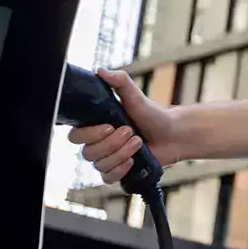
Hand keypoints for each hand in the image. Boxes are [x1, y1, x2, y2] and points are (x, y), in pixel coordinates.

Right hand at [66, 69, 184, 183]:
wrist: (171, 134)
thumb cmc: (151, 114)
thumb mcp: (135, 95)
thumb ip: (119, 82)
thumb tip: (100, 71)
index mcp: (95, 125)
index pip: (75, 136)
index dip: (91, 134)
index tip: (110, 125)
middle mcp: (97, 143)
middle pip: (88, 153)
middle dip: (111, 143)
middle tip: (130, 132)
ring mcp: (107, 159)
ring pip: (100, 165)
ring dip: (121, 154)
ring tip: (138, 143)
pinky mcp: (117, 171)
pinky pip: (108, 177)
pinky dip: (120, 170)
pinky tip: (132, 161)